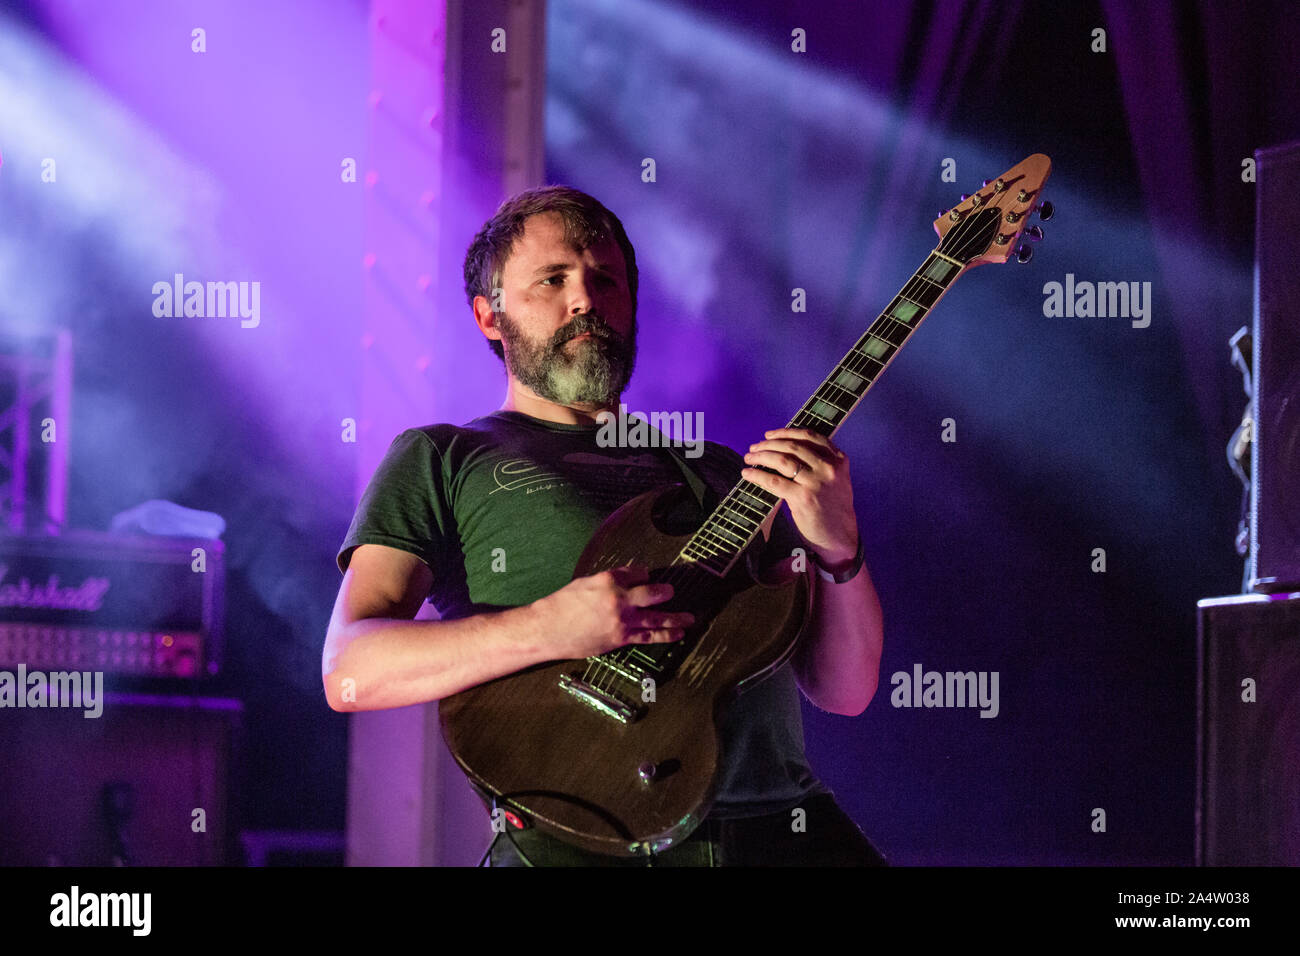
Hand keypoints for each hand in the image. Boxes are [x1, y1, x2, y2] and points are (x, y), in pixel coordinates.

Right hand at [538, 564, 693, 658]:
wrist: (547, 629)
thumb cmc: (562, 604)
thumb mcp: (586, 582)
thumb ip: (610, 580)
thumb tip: (630, 579)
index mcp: (609, 579)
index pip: (637, 572)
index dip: (643, 575)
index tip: (646, 577)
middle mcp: (619, 598)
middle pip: (652, 593)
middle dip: (665, 592)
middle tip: (672, 591)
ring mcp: (621, 620)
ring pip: (656, 618)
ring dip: (676, 618)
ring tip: (690, 618)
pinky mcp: (620, 639)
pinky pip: (648, 637)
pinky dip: (665, 635)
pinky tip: (677, 634)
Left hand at [741, 427, 859, 566]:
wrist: (841, 537)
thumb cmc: (834, 509)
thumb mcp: (836, 479)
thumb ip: (820, 463)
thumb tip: (786, 451)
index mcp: (838, 459)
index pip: (809, 436)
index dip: (786, 432)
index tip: (770, 435)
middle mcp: (829, 467)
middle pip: (792, 447)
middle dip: (769, 444)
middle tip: (754, 448)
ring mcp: (816, 482)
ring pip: (782, 461)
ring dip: (761, 456)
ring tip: (749, 458)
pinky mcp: (803, 498)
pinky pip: (774, 481)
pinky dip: (757, 475)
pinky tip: (747, 474)